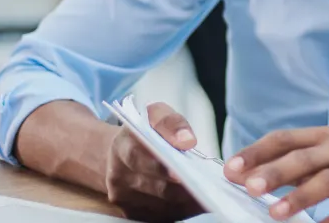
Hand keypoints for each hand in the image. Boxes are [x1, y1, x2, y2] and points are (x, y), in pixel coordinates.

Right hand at [104, 102, 205, 221]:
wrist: (120, 154)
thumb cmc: (145, 132)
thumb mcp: (155, 115)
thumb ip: (171, 122)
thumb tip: (187, 141)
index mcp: (121, 147)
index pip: (138, 157)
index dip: (160, 167)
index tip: (181, 172)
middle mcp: (118, 176)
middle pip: (155, 187)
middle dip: (183, 188)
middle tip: (208, 187)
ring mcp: (123, 198)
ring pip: (161, 206)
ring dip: (187, 201)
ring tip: (210, 194)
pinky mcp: (132, 213)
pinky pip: (162, 216)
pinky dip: (183, 209)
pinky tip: (200, 201)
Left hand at [224, 127, 328, 222]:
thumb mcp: (324, 160)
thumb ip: (289, 165)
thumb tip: (245, 175)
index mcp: (323, 138)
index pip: (284, 139)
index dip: (257, 152)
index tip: (232, 168)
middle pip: (303, 159)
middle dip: (275, 173)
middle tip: (250, 187)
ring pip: (327, 181)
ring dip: (300, 198)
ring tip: (276, 213)